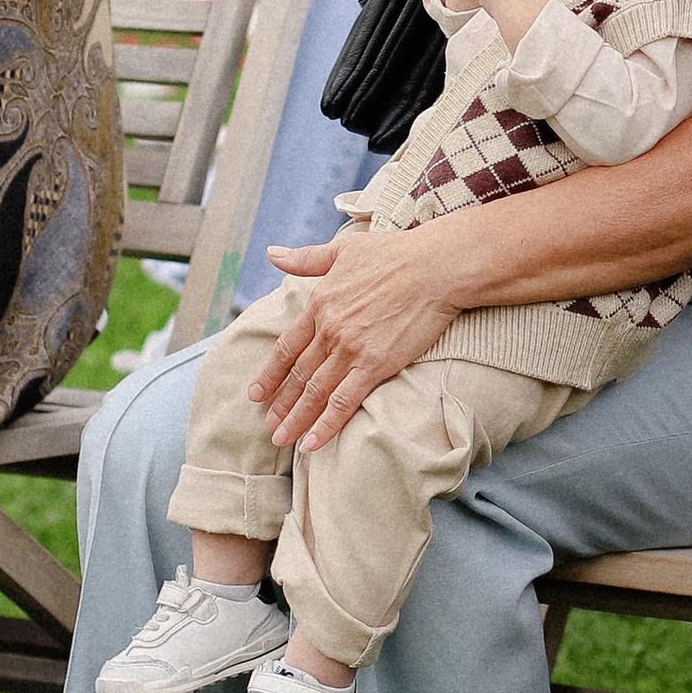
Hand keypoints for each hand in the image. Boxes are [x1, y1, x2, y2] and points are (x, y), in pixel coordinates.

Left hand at [247, 224, 464, 445]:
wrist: (435, 267)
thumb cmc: (394, 253)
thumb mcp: (342, 249)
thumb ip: (305, 258)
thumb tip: (272, 254)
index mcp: (319, 304)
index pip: (287, 347)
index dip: (270, 374)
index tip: (256, 394)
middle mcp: (330, 330)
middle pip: (298, 375)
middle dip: (281, 404)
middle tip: (268, 426)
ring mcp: (350, 350)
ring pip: (315, 392)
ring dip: (296, 419)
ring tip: (281, 439)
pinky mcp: (375, 365)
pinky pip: (344, 402)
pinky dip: (326, 425)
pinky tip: (312, 443)